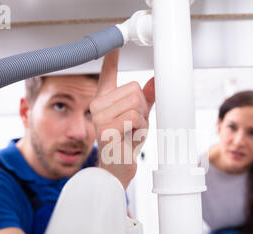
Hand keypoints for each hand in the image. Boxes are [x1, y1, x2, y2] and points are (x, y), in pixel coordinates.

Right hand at [90, 49, 154, 188]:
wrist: (117, 168)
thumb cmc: (125, 143)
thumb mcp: (138, 118)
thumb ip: (145, 99)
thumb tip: (155, 80)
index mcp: (104, 101)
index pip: (107, 75)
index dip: (111, 59)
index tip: (115, 45)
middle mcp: (97, 106)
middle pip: (134, 89)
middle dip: (142, 108)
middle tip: (134, 126)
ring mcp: (99, 117)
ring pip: (135, 103)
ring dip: (142, 120)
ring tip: (131, 132)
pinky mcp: (106, 129)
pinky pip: (134, 117)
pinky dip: (140, 129)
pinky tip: (130, 138)